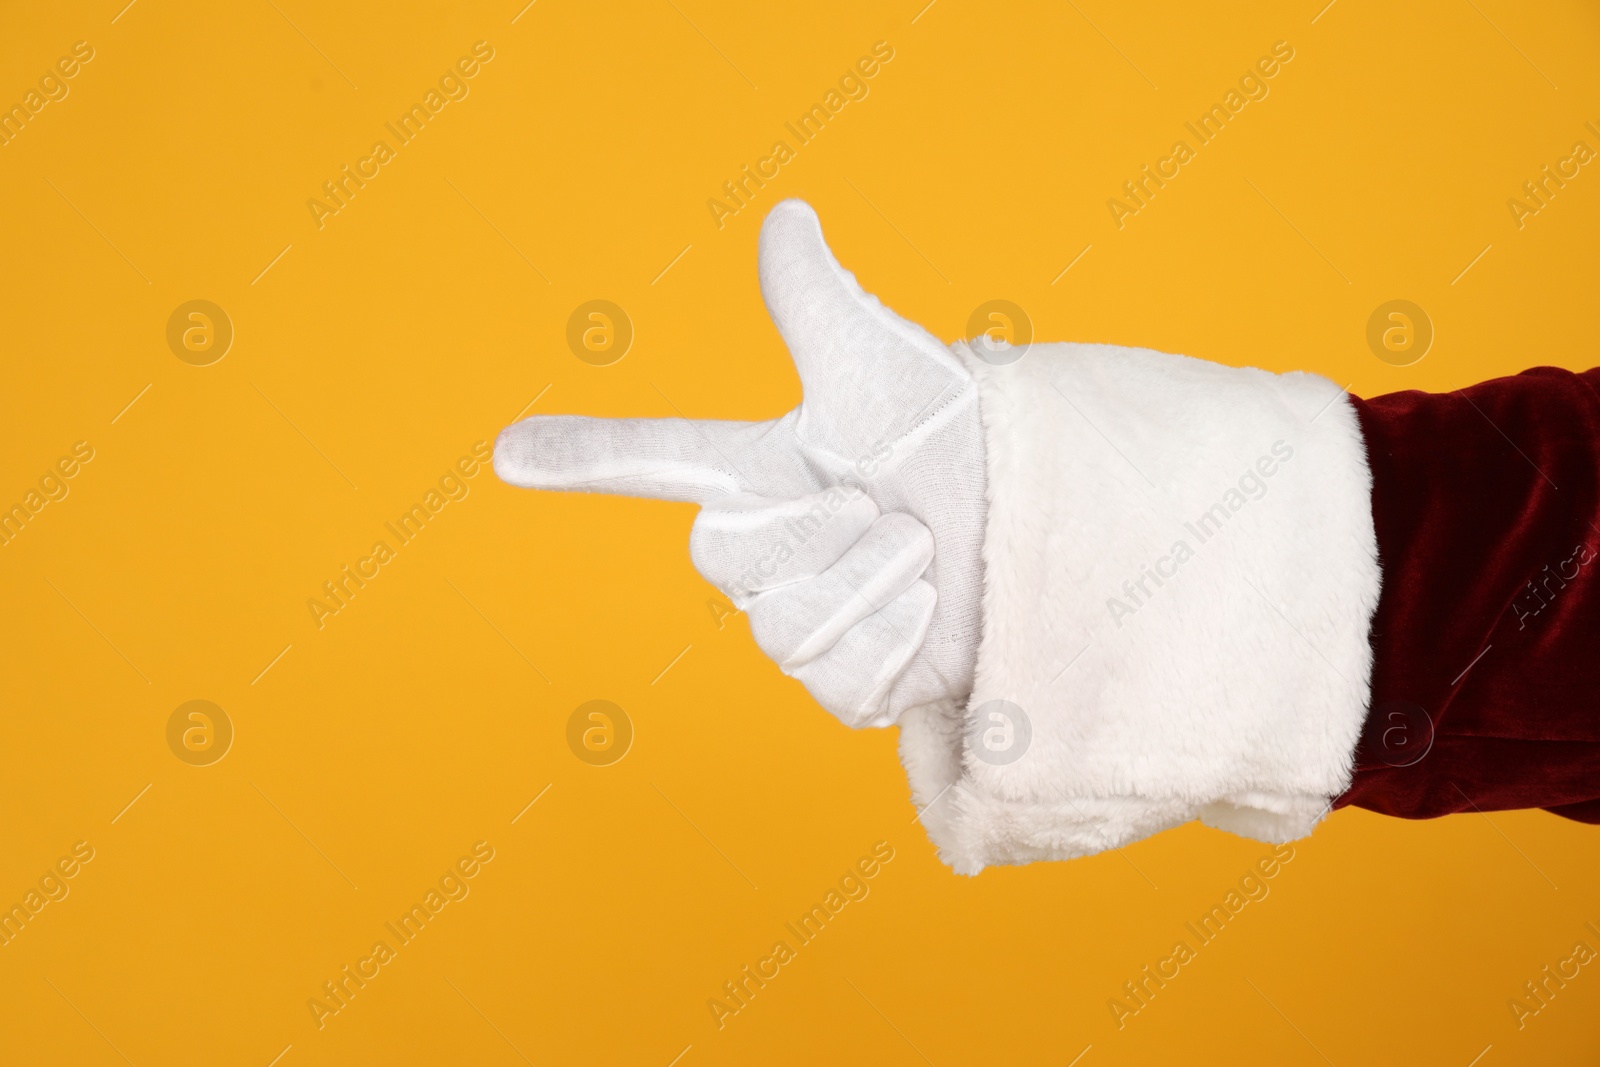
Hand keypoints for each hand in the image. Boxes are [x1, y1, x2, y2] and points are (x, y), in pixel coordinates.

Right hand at [493, 200, 985, 727]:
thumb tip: (787, 215)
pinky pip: (841, 678)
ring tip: (920, 554)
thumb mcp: (887, 373)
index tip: (506, 452)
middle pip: (726, 557)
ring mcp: (798, 625)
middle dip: (819, 529)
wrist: (1034, 528)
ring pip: (786, 627)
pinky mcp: (846, 687)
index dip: (582, 454)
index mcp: (757, 470)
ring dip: (873, 580)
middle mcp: (764, 551)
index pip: (654, 462)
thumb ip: (821, 305)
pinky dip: (898, 635)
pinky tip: (930, 610)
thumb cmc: (955, 447)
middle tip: (886, 507)